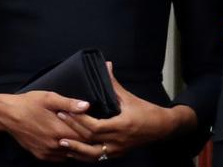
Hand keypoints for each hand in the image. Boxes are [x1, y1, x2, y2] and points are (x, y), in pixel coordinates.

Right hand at [0, 91, 90, 161]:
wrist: (7, 115)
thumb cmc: (29, 103)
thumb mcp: (50, 98)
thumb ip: (69, 103)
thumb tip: (87, 106)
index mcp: (59, 131)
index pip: (85, 137)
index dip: (94, 132)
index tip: (101, 126)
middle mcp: (53, 145)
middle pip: (79, 147)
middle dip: (88, 140)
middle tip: (97, 132)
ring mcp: (46, 152)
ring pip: (70, 154)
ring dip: (78, 146)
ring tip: (86, 137)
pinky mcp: (40, 155)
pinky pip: (59, 158)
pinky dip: (66, 151)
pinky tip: (70, 142)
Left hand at [57, 63, 195, 161]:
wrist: (163, 128)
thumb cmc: (148, 112)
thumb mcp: (130, 98)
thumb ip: (114, 84)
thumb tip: (106, 66)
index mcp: (121, 125)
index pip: (94, 127)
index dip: (79, 120)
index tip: (67, 111)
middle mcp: (118, 140)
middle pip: (89, 139)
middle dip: (72, 130)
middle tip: (59, 119)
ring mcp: (117, 149)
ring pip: (91, 154)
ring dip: (75, 149)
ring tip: (61, 142)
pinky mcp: (116, 154)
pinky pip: (97, 158)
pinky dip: (84, 155)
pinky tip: (74, 151)